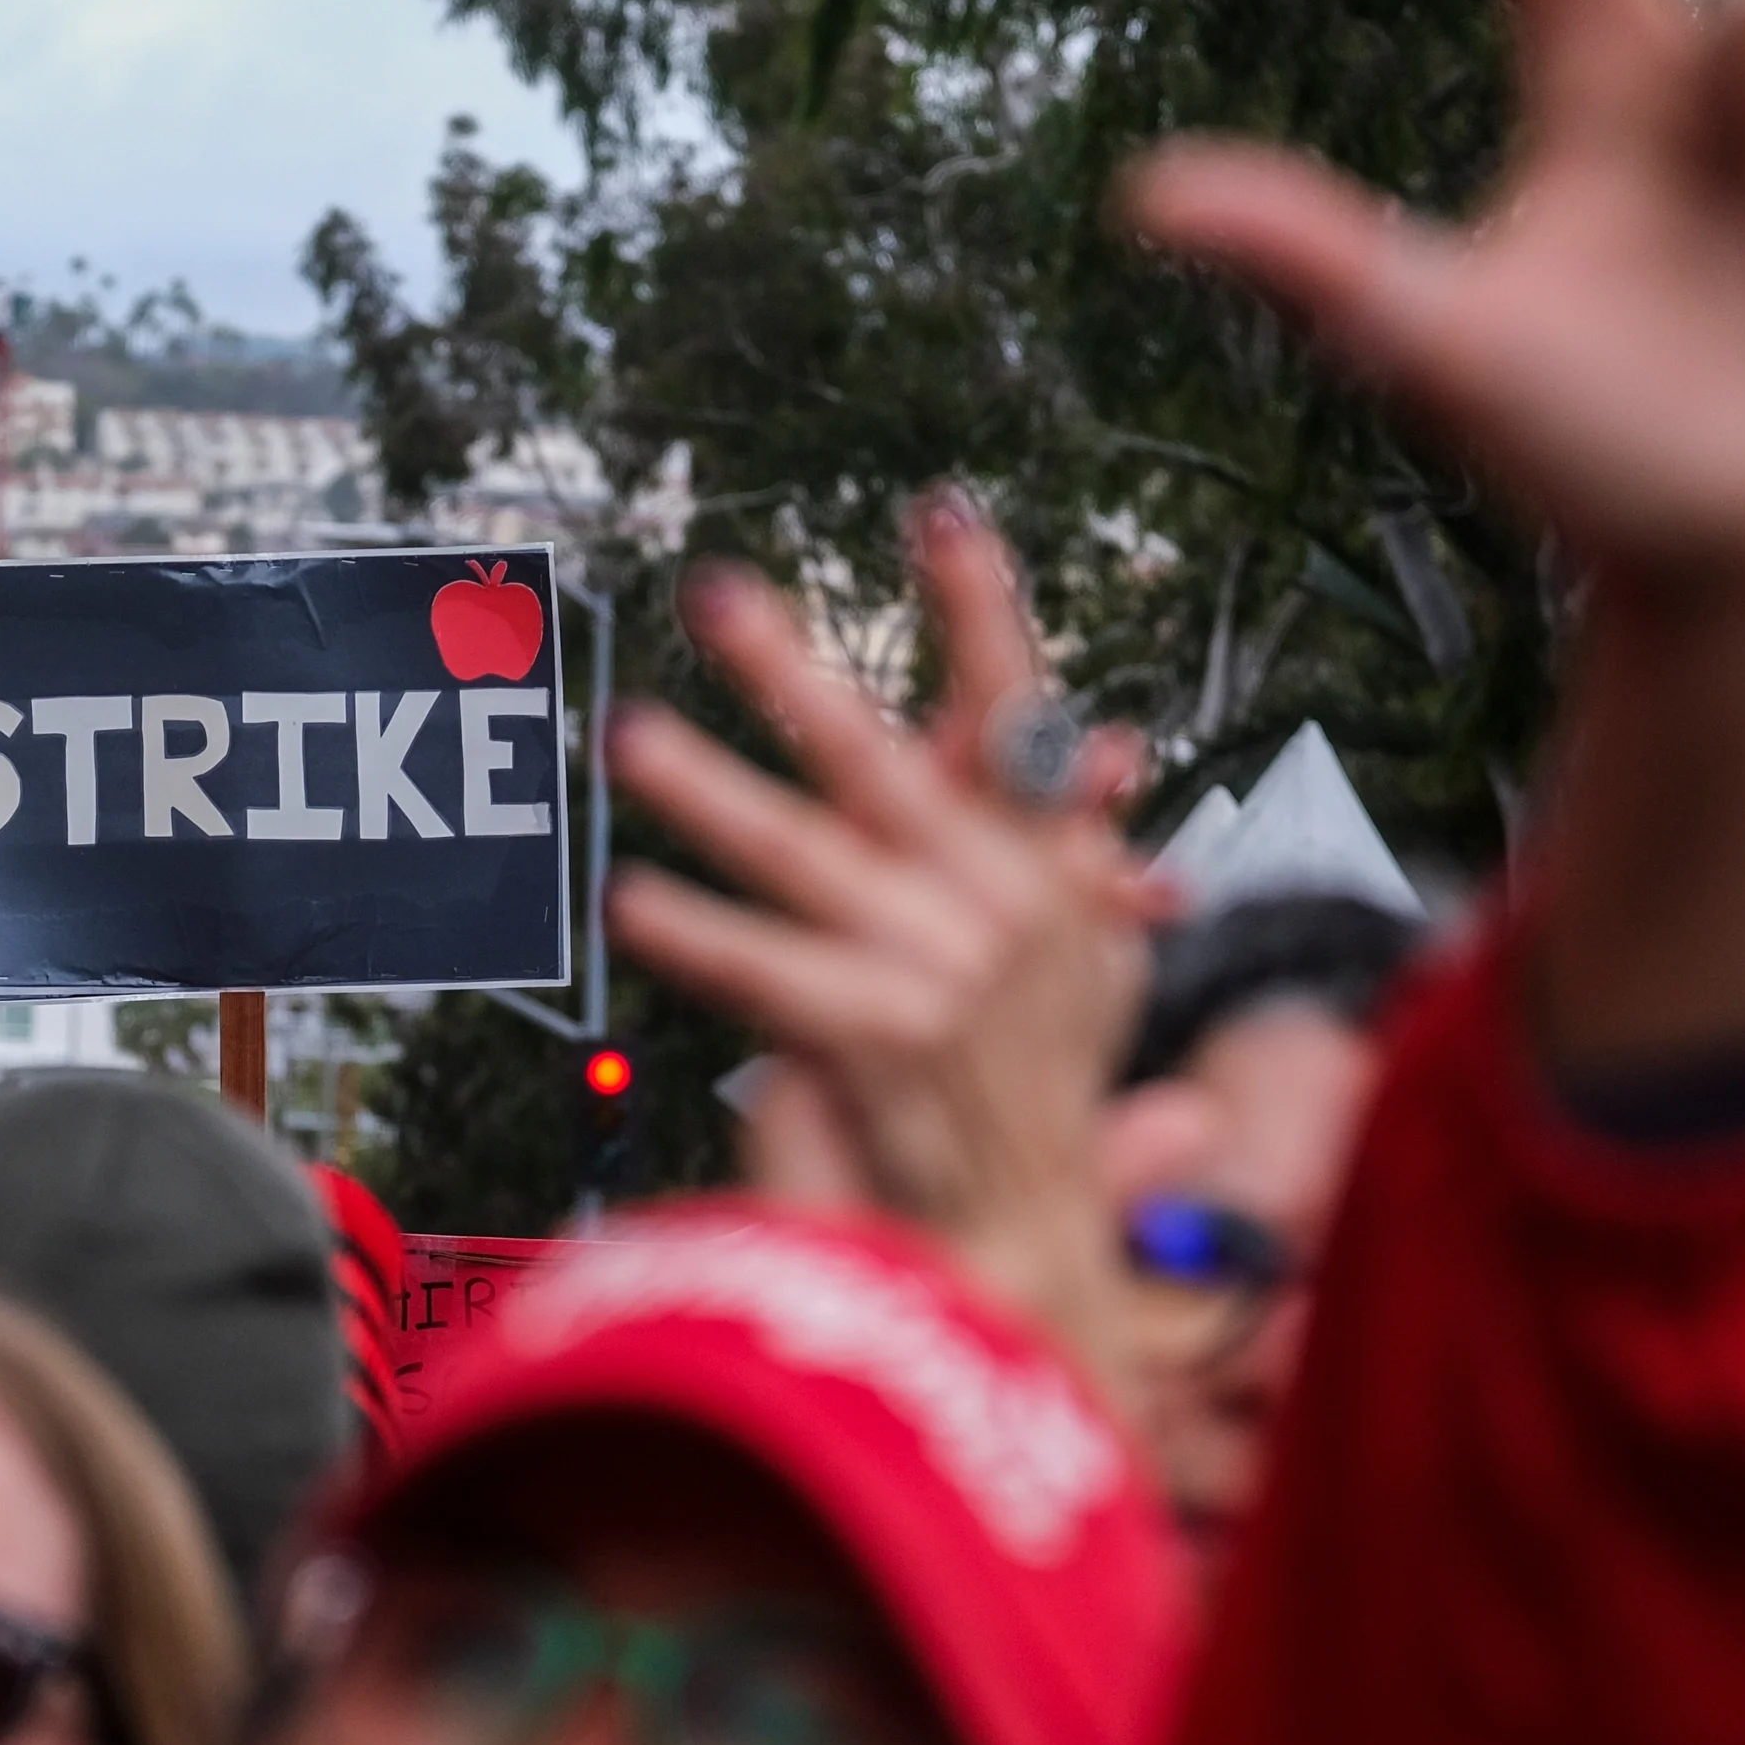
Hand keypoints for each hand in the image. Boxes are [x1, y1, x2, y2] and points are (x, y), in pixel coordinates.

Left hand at [607, 499, 1164, 1387]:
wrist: (1024, 1233)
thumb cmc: (1036, 1088)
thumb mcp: (1092, 958)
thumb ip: (1086, 847)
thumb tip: (1117, 742)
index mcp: (1050, 863)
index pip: (1024, 711)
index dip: (983, 609)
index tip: (941, 511)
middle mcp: (1003, 901)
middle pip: (880, 756)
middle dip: (794, 669)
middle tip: (714, 593)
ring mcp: (943, 968)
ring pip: (802, 851)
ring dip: (710, 789)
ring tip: (628, 736)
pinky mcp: (885, 1038)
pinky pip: (769, 968)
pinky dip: (701, 934)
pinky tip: (633, 899)